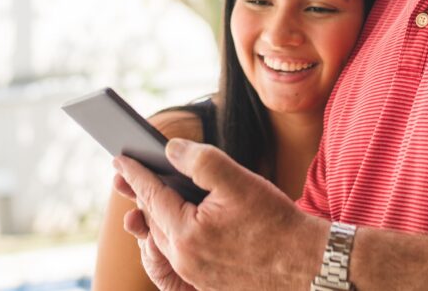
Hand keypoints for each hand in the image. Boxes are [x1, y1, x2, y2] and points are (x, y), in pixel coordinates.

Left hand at [113, 138, 326, 290]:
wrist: (308, 267)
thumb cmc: (277, 223)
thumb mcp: (238, 181)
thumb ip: (200, 160)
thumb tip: (170, 149)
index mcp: (186, 233)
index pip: (151, 195)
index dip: (135, 173)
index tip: (119, 159)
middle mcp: (185, 260)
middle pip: (153, 220)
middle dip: (139, 195)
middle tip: (124, 176)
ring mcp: (196, 276)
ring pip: (165, 240)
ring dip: (154, 217)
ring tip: (146, 199)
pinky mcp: (209, 283)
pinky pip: (180, 256)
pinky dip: (173, 236)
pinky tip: (178, 224)